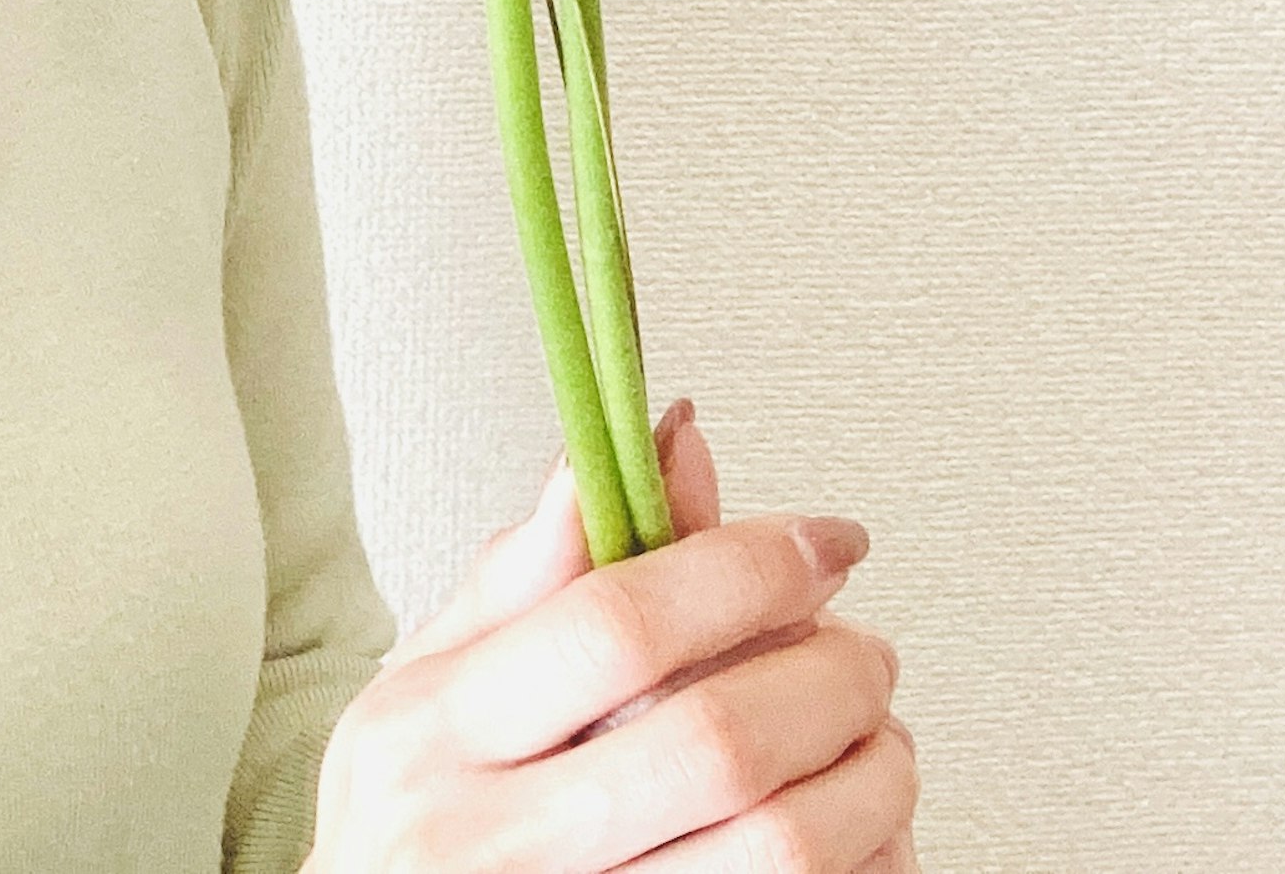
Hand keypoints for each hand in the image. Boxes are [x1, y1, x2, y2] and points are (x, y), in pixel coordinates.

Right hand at [304, 398, 917, 871]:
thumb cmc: (412, 828)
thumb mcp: (422, 691)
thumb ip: (527, 576)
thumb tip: (643, 451)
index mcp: (431, 736)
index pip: (618, 626)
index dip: (747, 568)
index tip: (823, 542)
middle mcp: (491, 844)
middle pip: (717, 741)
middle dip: (830, 674)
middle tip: (861, 650)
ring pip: (781, 846)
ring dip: (867, 775)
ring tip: (872, 741)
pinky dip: (864, 859)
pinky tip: (853, 830)